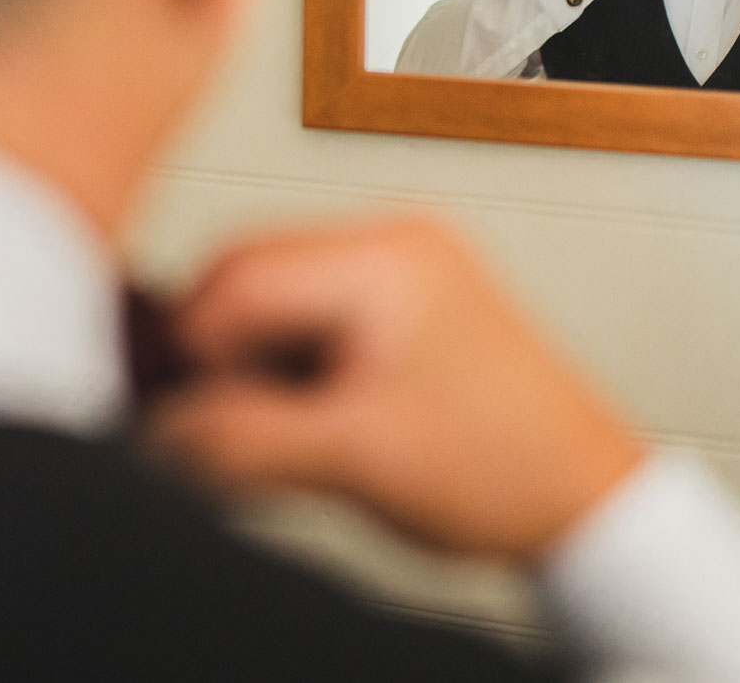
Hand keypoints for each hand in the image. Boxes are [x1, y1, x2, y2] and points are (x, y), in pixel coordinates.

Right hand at [146, 217, 644, 562]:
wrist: (580, 498)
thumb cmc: (506, 469)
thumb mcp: (355, 458)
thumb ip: (242, 438)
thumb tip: (159, 431)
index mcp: (387, 256)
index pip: (240, 274)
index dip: (189, 346)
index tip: (165, 408)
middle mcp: (394, 242)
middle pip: (248, 275)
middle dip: (214, 351)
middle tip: (194, 423)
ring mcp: (401, 268)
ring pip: (273, 297)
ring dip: (247, 361)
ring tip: (252, 430)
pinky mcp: (402, 303)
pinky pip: (309, 313)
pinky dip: (284, 364)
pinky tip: (291, 417)